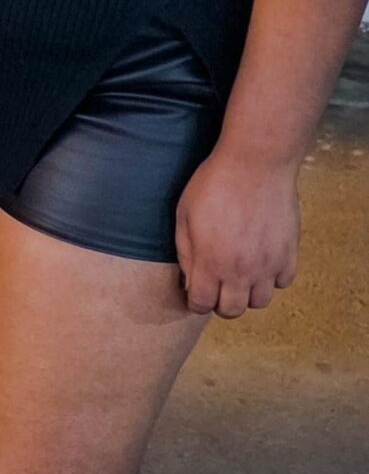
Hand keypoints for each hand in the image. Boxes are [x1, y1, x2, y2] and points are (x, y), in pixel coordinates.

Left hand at [174, 144, 299, 317]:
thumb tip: (190, 279)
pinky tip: (263, 260)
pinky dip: (273, 277)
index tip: (197, 289)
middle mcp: (240, 271)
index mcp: (210, 263)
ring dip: (248, 292)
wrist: (256, 163)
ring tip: (242, 273)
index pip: (202, 305)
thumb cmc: (214, 184)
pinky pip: (284, 281)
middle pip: (232, 311)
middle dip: (220, 302)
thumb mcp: (184, 215)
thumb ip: (186, 252)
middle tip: (218, 284)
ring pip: (260, 301)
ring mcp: (268, 264)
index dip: (196, 300)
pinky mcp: (289, 252)